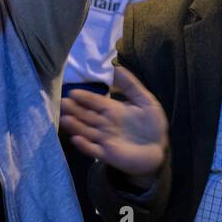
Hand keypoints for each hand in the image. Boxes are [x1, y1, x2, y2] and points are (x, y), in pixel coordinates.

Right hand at [60, 67, 167, 188]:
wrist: (159, 148)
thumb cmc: (152, 124)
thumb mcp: (145, 100)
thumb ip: (130, 84)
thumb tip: (116, 67)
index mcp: (113, 109)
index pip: (95, 101)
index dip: (85, 97)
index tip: (72, 91)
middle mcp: (105, 123)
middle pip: (86, 115)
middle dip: (74, 109)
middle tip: (62, 102)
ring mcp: (105, 139)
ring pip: (86, 130)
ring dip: (75, 125)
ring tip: (64, 118)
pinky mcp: (107, 154)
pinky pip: (93, 150)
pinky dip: (84, 145)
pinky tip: (76, 139)